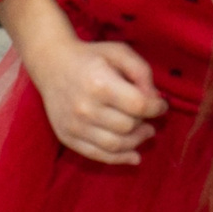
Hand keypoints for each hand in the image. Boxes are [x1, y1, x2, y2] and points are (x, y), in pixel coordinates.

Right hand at [27, 36, 164, 165]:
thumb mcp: (119, 52)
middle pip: (129, 126)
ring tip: (144, 133)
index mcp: (100, 83)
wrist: (52, 64)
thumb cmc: (90, 57)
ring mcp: (74, 125)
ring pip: (116, 145)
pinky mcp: (67, 137)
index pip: (139, 105)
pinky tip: (134, 156)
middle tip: (148, 118)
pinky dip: (119, 159)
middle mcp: (85, 107)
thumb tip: (154, 99)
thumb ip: (142, 72)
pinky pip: (97, 155)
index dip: (157, 108)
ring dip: (137, 142)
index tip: (161, 106)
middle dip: (145, 123)